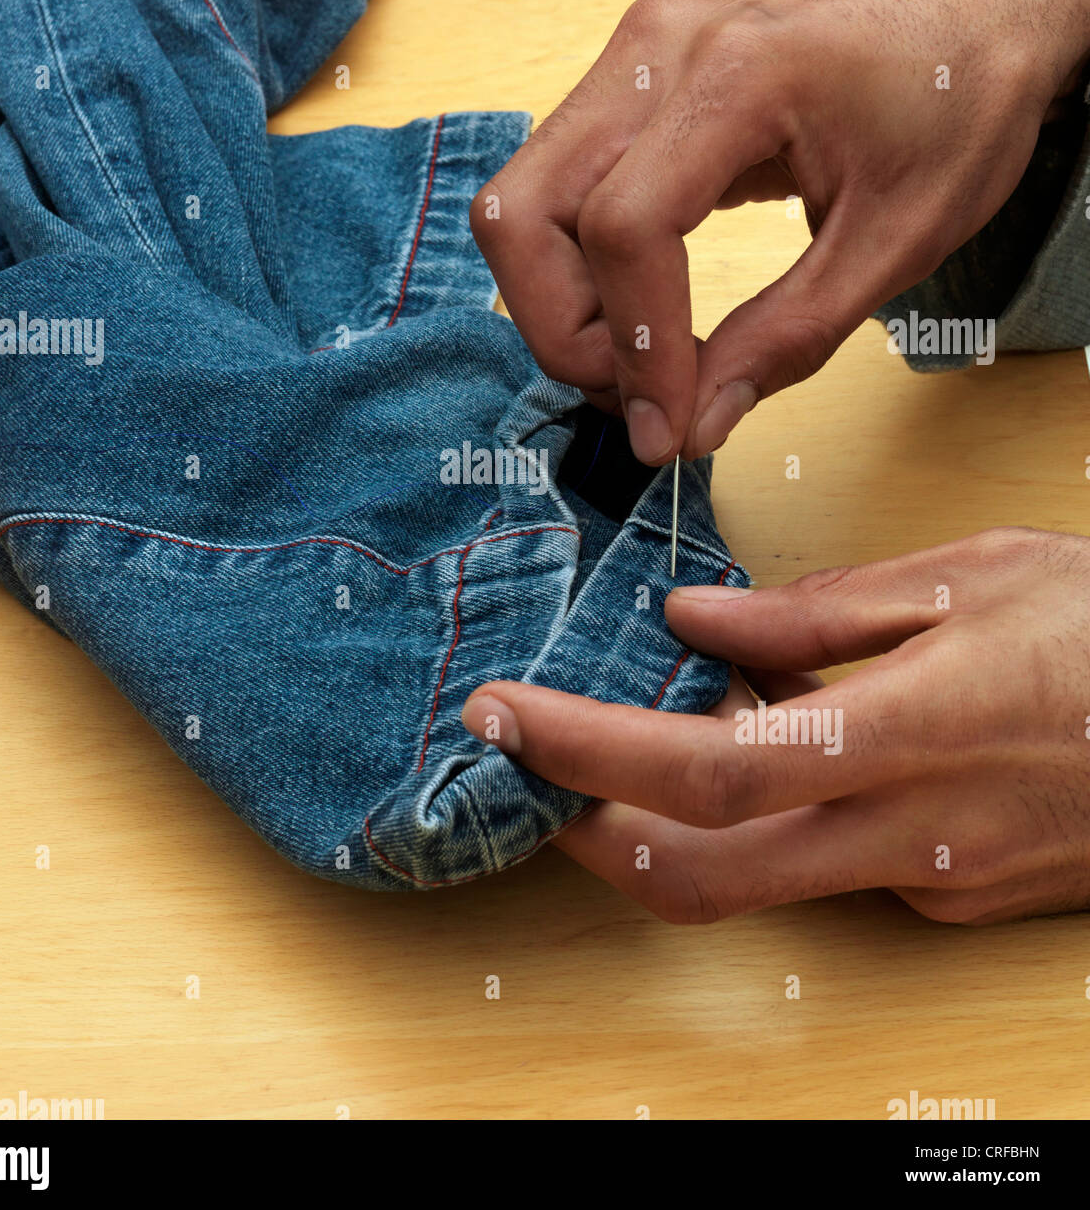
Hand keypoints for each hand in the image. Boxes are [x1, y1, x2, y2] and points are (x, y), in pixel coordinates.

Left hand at [461, 527, 1089, 924]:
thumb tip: (694, 623)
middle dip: (588, 832)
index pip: (706, 767)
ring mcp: (933, 882)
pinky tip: (774, 742)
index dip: (586, 753)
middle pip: (702, 877)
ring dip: (668, 820)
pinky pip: (825, 866)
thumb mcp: (971, 576)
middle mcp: (912, 833)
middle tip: (529, 765)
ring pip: (755, 880)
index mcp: (912, 731)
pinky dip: (766, 815)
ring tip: (638, 727)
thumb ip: (819, 613)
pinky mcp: (951, 899)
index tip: (505, 717)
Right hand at [470, 0, 1089, 462]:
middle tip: (642, 395)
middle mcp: (658, 49)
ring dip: (561, 305)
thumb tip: (691, 427)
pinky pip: (554, 187)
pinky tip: (647, 310)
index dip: (634, 349)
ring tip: (647, 358)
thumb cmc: (960, 103)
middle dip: (564, 331)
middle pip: (522, 215)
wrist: (984, 14)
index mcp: (741, 73)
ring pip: (518, 205)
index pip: (622, 226)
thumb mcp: (898, 242)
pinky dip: (578, 269)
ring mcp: (633, 55)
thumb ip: (787, 340)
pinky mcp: (630, 79)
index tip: (669, 429)